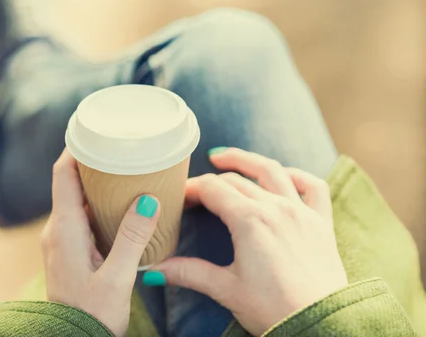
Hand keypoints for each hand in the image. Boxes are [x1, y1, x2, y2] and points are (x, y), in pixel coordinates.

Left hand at [42, 149, 160, 336]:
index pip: (63, 175)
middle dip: (92, 162)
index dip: (75, 149)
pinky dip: (97, 203)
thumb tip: (149, 198)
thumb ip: (133, 237)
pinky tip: (119, 204)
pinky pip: (79, 216)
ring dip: (96, 183)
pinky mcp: (68, 251)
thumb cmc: (92, 315)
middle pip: (70, 182)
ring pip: (75, 199)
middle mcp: (57, 231)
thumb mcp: (118, 277)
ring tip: (124, 169)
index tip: (94, 129)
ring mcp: (61, 241)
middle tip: (120, 147)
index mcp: (64, 230)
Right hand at [152, 148, 347, 335]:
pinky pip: (311, 186)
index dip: (191, 189)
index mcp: (250, 221)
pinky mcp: (321, 223)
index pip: (212, 190)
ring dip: (246, 160)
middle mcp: (276, 208)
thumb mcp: (226, 289)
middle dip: (210, 181)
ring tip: (223, 156)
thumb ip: (189, 273)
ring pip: (272, 171)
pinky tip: (281, 174)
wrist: (322, 326)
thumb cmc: (274, 310)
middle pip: (236, 180)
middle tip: (193, 191)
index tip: (177, 196)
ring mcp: (301, 212)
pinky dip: (295, 174)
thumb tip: (154, 271)